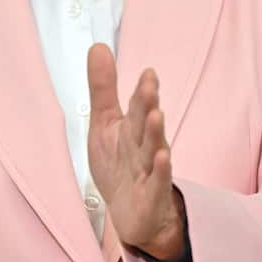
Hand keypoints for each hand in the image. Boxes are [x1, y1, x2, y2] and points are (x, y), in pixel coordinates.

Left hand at [85, 43, 185, 260]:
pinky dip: (160, 171)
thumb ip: (103, 87)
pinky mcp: (150, 196)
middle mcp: (143, 147)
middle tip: (150, 85)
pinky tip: (163, 157)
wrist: (134, 215)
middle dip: (148, 104)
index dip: (143, 90)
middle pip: (145, 123)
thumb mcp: (105, 123)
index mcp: (132, 128)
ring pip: (152, 150)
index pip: (138, 106)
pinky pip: (156, 182)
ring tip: (157, 115)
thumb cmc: (120, 164)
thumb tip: (98, 46)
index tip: (148, 72)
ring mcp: (149, 172)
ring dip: (154, 133)